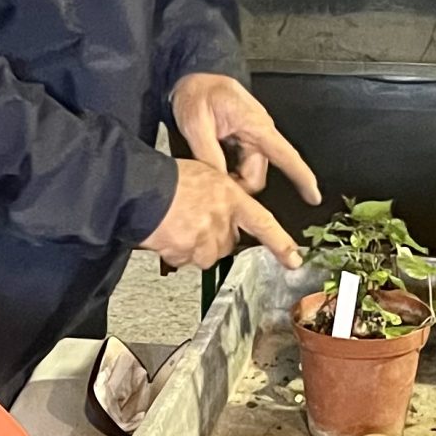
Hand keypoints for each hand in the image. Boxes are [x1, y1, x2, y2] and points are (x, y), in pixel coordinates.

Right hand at [145, 159, 302, 270]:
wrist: (142, 189)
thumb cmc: (168, 179)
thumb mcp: (205, 175)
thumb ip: (220, 198)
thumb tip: (221, 214)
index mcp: (231, 197)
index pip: (264, 223)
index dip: (280, 244)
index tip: (293, 259)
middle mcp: (222, 219)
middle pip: (228, 243)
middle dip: (214, 239)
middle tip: (193, 223)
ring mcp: (206, 238)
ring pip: (207, 255)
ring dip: (194, 247)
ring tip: (177, 226)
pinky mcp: (188, 252)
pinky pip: (186, 260)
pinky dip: (176, 252)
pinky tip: (167, 234)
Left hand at [170, 72, 321, 202]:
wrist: (195, 79)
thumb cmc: (198, 93)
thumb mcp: (196, 124)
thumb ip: (208, 155)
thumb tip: (219, 184)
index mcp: (256, 126)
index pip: (286, 156)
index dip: (302, 177)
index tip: (314, 197)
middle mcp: (259, 134)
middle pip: (257, 178)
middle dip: (238, 188)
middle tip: (213, 187)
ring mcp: (252, 139)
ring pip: (248, 174)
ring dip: (232, 180)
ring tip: (210, 172)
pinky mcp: (244, 142)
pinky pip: (241, 167)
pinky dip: (230, 173)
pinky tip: (215, 167)